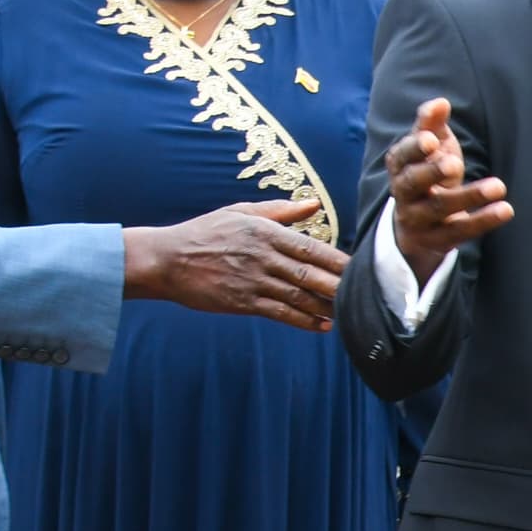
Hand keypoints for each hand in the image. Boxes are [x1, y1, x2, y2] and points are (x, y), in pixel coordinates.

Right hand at [129, 199, 344, 327]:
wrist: (167, 260)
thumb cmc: (205, 232)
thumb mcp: (241, 211)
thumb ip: (280, 211)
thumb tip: (313, 205)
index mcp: (265, 232)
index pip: (310, 248)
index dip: (338, 260)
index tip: (359, 268)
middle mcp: (262, 256)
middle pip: (309, 274)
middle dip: (338, 285)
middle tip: (364, 293)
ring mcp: (253, 281)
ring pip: (298, 296)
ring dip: (325, 306)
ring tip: (348, 312)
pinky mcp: (242, 302)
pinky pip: (279, 313)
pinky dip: (303, 320)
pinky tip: (322, 325)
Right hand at [387, 97, 512, 281]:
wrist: (419, 224)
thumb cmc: (429, 172)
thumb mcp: (430, 147)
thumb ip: (432, 124)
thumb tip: (440, 102)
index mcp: (399, 165)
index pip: (401, 155)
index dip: (414, 148)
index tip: (432, 140)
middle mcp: (403, 193)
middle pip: (413, 183)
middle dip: (432, 172)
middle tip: (455, 164)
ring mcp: (418, 219)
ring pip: (440, 208)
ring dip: (470, 196)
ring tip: (499, 186)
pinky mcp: (438, 240)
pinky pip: (460, 231)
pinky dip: (483, 221)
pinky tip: (506, 209)